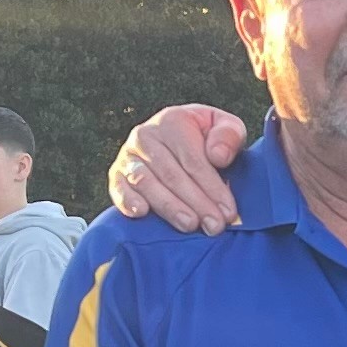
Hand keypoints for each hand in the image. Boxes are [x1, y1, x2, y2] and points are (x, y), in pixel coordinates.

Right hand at [109, 105, 249, 233]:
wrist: (177, 138)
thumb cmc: (206, 137)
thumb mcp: (225, 127)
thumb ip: (229, 135)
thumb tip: (218, 156)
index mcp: (173, 121)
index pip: (193, 159)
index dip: (212, 187)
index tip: (228, 211)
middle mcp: (145, 135)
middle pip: (172, 174)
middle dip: (196, 203)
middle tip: (214, 226)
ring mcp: (128, 155)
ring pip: (147, 183)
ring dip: (169, 207)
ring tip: (190, 225)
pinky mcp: (116, 174)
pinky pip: (119, 188)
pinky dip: (128, 201)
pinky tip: (143, 214)